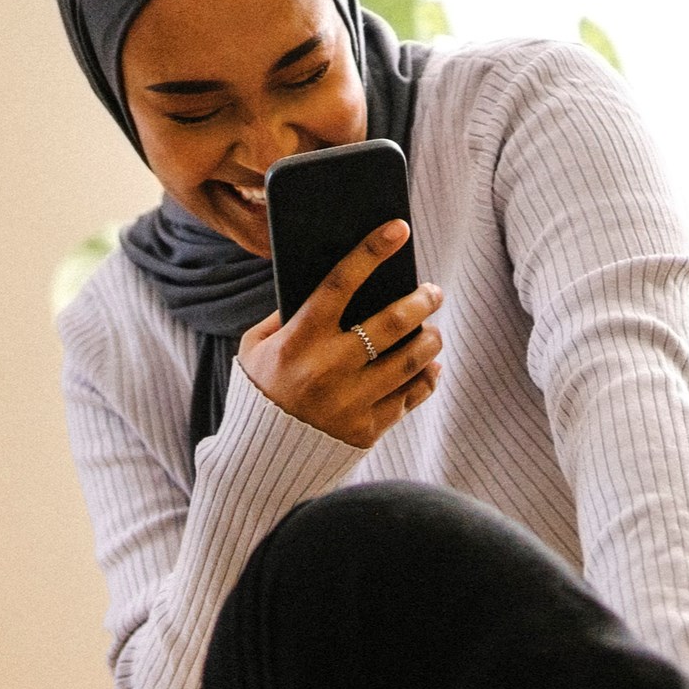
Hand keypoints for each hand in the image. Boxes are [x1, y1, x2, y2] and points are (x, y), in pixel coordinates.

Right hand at [235, 221, 443, 449]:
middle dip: (422, 300)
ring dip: (431, 339)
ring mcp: (350, 403)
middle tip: (432, 292)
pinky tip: (429, 364)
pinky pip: (411, 396)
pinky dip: (426, 376)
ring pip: (412, 360)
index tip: (399, 228)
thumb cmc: (260, 390)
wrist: (260, 460)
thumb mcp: (256, 349)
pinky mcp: (367, 430)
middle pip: (392, 323)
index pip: (339, 285)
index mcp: (297, 343)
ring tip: (432, 330)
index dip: (371, 252)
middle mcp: (327, 371)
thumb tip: (332, 285)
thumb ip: (285, 317)